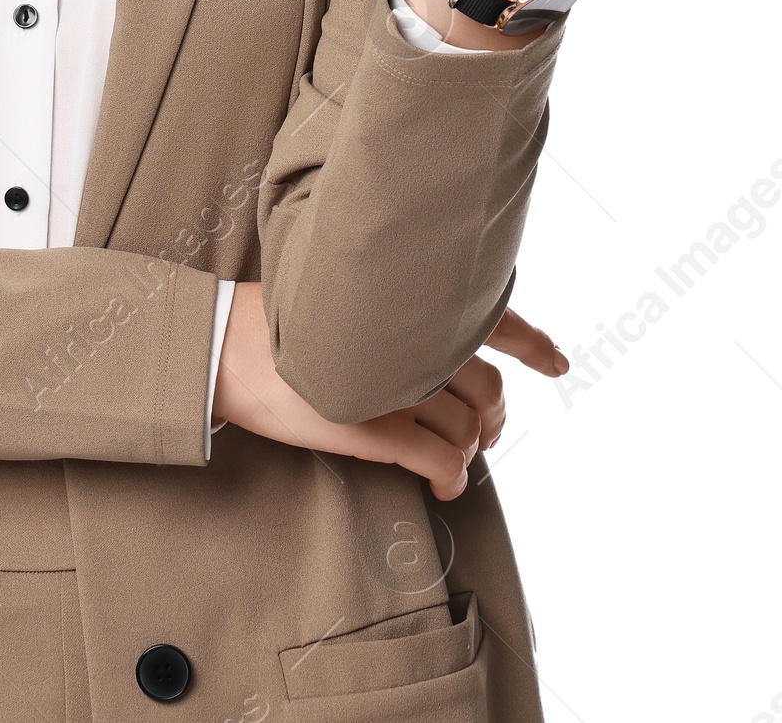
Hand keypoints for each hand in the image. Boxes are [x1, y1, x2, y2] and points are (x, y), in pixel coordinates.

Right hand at [212, 287, 567, 499]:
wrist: (224, 345)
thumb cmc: (276, 321)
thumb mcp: (340, 297)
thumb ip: (390, 312)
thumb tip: (428, 338)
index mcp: (405, 303)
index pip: (490, 316)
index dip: (532, 342)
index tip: (558, 362)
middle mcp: (407, 340)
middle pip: (485, 383)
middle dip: (494, 414)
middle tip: (482, 428)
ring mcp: (392, 384)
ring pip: (466, 423)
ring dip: (472, 446)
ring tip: (458, 454)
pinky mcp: (371, 427)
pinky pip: (436, 458)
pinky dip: (451, 475)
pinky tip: (446, 483)